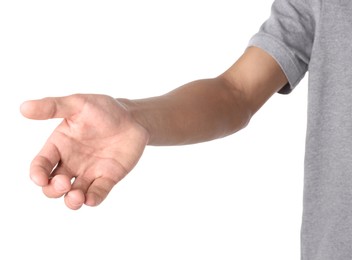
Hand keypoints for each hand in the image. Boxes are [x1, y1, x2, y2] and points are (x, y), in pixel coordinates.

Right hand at [20, 94, 148, 209]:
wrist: (134, 118)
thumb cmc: (104, 109)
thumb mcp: (78, 104)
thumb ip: (53, 107)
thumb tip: (23, 107)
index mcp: (60, 146)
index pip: (41, 165)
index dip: (37, 174)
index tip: (40, 179)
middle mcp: (71, 162)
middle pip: (53, 186)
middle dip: (53, 190)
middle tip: (65, 183)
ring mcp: (89, 172)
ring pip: (73, 195)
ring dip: (71, 201)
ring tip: (76, 196)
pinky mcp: (107, 178)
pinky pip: (96, 194)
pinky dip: (92, 200)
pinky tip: (90, 199)